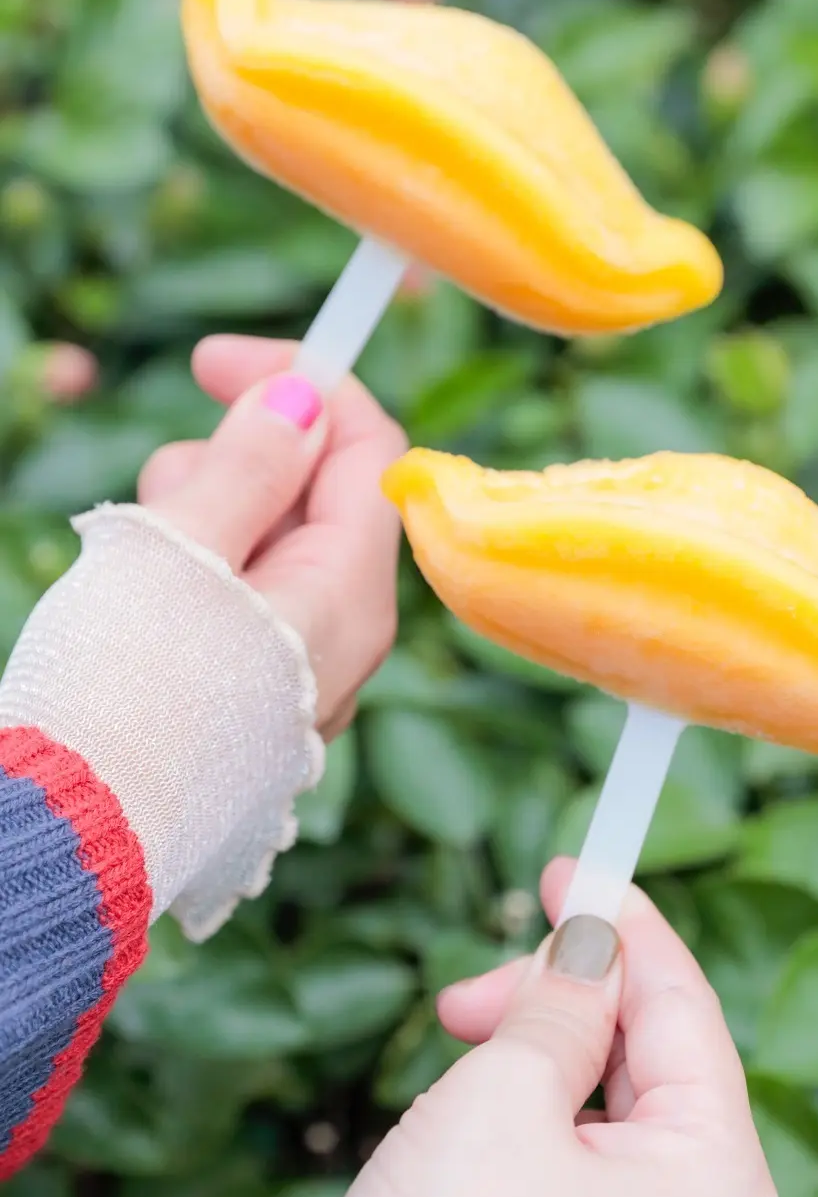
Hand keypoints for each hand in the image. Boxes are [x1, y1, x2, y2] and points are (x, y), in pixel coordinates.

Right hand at [138, 334, 405, 737]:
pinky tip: (137, 608)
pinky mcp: (251, 700)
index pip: (367, 451)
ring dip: (200, 523)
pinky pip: (239, 605)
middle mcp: (344, 638)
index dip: (303, 386)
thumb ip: (248, 467)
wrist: (71, 834)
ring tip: (135, 564)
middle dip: (234, 466)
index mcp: (350, 594)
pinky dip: (191, 579)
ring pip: (266, 550)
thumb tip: (305, 400)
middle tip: (161, 495)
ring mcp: (299, 675)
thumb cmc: (125, 690)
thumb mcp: (181, 551)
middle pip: (314, 498)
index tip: (215, 362)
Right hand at [205, 859, 781, 1196]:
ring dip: (537, 1073)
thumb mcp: (501, 1094)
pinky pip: (592, 1195)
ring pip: (615, 1130)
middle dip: (561, 1010)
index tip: (573, 861)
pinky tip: (465, 1139)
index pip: (686, 1013)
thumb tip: (594, 940)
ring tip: (452, 1072)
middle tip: (464, 993)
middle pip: (653, 1070)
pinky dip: (535, 1142)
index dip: (624, 924)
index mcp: (727, 1194)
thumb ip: (563, 1000)